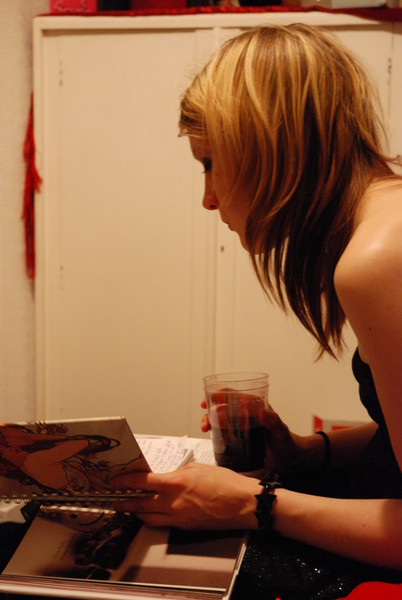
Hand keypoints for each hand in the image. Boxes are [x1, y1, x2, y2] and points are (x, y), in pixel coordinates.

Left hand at [111, 463, 260, 529]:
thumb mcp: (199, 468)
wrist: (244, 504)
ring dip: (137, 512)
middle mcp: (174, 503)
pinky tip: (153, 513)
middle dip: (124, 501)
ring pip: (149, 518)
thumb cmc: (226, 483)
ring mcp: (179, 518)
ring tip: (130, 507)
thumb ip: (179, 473)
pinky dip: (154, 518)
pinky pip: (164, 523)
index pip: (142, 482)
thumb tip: (167, 477)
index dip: (125, 481)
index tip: (115, 480)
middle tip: (115, 499)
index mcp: (176, 483)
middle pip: (140, 504)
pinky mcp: (186, 527)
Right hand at [202, 398, 305, 473]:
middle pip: (223, 406)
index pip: (235, 395)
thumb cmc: (287, 443)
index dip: (219, 394)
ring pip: (220, 419)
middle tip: (205, 420)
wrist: (289, 460)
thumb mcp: (281, 432)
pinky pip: (223, 433)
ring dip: (210, 421)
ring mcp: (241, 427)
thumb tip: (263, 412)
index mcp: (255, 407)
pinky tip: (210, 438)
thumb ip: (274, 422)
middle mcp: (246, 415)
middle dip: (210, 410)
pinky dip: (214, 433)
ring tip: (205, 428)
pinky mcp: (238, 440)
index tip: (208, 399)